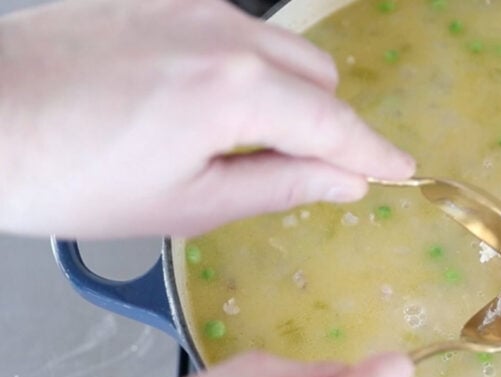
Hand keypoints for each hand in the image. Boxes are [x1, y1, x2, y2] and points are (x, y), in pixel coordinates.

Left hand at [0, 0, 414, 238]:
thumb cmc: (70, 179)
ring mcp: (186, 3)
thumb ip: (280, 186)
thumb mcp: (186, 204)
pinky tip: (191, 98)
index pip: (335, 125)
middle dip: (321, 122)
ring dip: (282, 90)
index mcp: (237, 92)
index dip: (374, 153)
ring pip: (277, 45)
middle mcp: (223, 31)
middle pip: (318, 75)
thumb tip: (345, 181)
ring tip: (229, 136)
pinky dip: (238, 64)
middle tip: (289, 169)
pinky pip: (229, 27)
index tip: (402, 170)